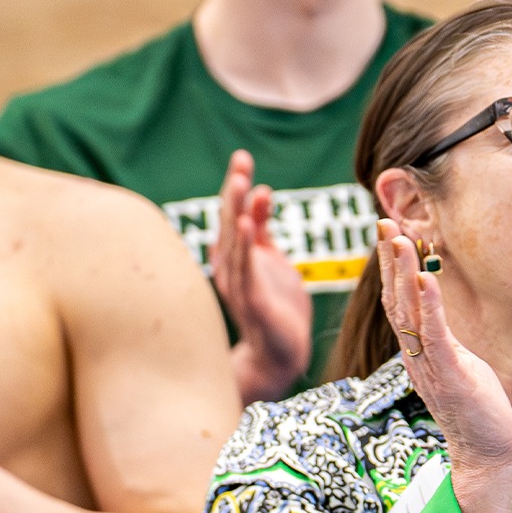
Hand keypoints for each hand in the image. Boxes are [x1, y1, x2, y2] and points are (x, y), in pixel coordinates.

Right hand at [214, 150, 313, 402]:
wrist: (281, 355)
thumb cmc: (276, 308)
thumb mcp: (273, 259)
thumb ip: (262, 230)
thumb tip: (259, 193)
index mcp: (235, 256)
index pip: (233, 213)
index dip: (237, 186)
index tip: (243, 157)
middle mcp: (230, 268)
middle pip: (229, 221)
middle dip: (234, 189)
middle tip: (241, 160)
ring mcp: (238, 285)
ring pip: (234, 241)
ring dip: (238, 210)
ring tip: (242, 182)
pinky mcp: (251, 301)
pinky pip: (245, 269)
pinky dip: (244, 245)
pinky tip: (246, 223)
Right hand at [376, 221, 511, 512]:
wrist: (487, 453)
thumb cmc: (477, 409)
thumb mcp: (458, 363)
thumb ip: (443, 339)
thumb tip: (436, 312)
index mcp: (417, 352)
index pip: (398, 302)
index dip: (391, 267)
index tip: (388, 232)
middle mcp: (415, 357)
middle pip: (395, 300)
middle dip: (388, 260)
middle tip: (383, 222)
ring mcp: (429, 367)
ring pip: (409, 313)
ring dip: (403, 273)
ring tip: (399, 239)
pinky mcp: (450, 376)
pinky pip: (435, 335)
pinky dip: (430, 306)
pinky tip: (427, 279)